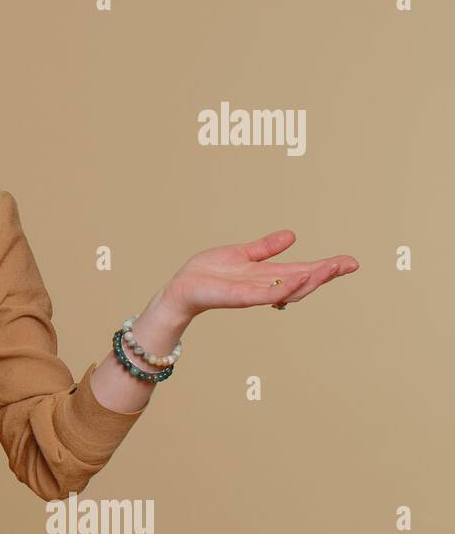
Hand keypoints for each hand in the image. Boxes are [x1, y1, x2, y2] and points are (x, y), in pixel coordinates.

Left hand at [162, 229, 358, 318]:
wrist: (182, 288)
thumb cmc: (208, 273)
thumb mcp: (242, 254)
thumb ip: (265, 247)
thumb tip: (292, 235)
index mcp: (268, 274)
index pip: (304, 270)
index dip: (327, 266)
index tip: (350, 261)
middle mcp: (266, 285)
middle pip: (304, 281)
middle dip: (328, 273)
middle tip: (350, 264)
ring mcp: (256, 293)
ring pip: (290, 288)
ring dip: (312, 279)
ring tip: (331, 268)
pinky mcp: (242, 297)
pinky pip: (268, 293)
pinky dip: (286, 287)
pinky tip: (301, 276)